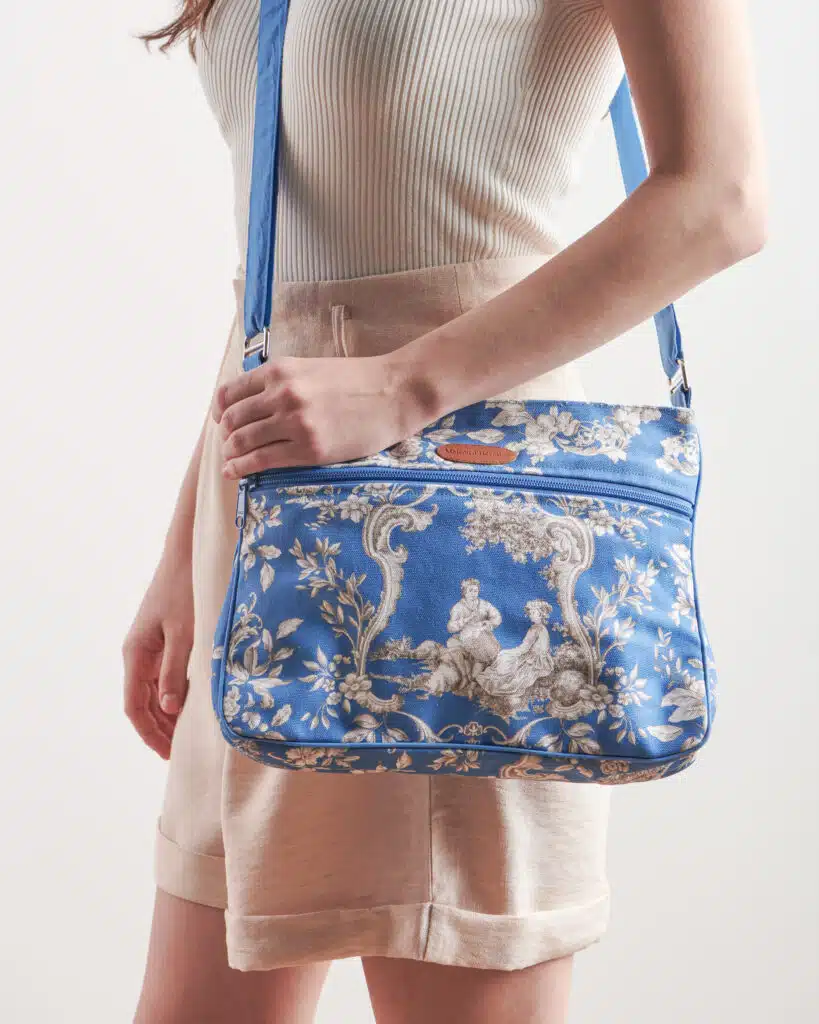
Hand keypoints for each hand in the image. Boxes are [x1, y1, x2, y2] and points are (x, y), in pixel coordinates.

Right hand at [122, 546, 193, 758]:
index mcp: (136, 654)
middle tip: (184, 753)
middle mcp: (138, 654)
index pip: (135, 706)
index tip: (169, 755)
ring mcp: (150, 647)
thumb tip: (169, 709)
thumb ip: (175, 671)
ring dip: (169, 714)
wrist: (188, 556)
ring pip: (154, 692)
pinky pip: (166, 677)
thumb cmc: (186, 590)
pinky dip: (177, 695)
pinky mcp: (164, 640)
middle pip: (143, 704)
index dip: (150, 734)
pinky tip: (194, 705)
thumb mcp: (184, 634)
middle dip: (160, 730)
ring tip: (190, 736)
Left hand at [211, 353, 425, 477]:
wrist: (394, 393)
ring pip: (243, 441)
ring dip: (231, 453)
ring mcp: (295, 423)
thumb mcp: (311, 369)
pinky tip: (234, 472)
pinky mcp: (309, 449)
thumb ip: (281, 383)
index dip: (220, 411)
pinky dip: (242, 468)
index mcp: (280, 371)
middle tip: (228, 445)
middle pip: (233, 419)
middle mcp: (282, 395)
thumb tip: (253, 404)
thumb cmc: (357, 381)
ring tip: (230, 461)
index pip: (231, 392)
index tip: (222, 422)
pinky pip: (263, 460)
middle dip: (226, 435)